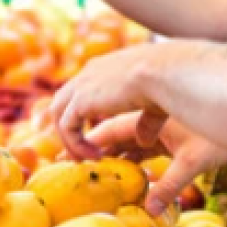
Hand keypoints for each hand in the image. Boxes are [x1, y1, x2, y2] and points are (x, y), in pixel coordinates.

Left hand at [47, 42, 172, 159]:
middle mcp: (89, 71)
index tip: (93, 136)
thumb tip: (145, 142)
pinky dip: (76, 144)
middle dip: (67, 125)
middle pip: (62, 98)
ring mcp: (82, 84)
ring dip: (69, 138)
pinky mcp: (81, 100)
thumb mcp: (155, 105)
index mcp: (105, 67)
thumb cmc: (168, 83)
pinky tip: (94, 156)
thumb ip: (146, 122)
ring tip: (84, 159)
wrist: (164, 73)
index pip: (81, 88)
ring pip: (58, 113)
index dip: (82, 112)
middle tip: (81, 150)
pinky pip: (66, 127)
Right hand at [87, 116, 226, 214]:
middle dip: (89, 145)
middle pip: (107, 127)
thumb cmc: (222, 133)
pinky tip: (133, 165)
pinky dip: (128, 147)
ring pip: (122, 130)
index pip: (105, 130)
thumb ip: (171, 186)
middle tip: (74, 165)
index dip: (84, 145)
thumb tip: (148, 212)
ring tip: (97, 167)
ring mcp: (156, 116)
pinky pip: (137, 133)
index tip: (75, 165)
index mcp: (147, 114)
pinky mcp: (167, 123)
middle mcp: (147, 110)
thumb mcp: (196, 161)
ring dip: (109, 147)